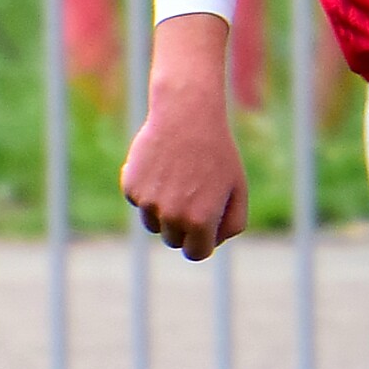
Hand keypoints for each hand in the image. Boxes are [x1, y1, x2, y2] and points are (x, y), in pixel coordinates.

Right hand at [120, 14, 248, 261]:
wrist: (186, 115)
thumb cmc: (217, 153)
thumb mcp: (238, 189)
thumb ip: (232, 224)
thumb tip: (211, 244)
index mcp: (200, 221)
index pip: (196, 253)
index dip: (202, 241)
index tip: (205, 227)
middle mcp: (171, 216)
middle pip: (174, 240)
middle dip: (184, 226)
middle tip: (194, 194)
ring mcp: (148, 203)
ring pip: (153, 224)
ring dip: (164, 211)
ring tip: (179, 179)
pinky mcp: (131, 187)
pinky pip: (140, 202)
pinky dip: (148, 190)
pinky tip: (161, 166)